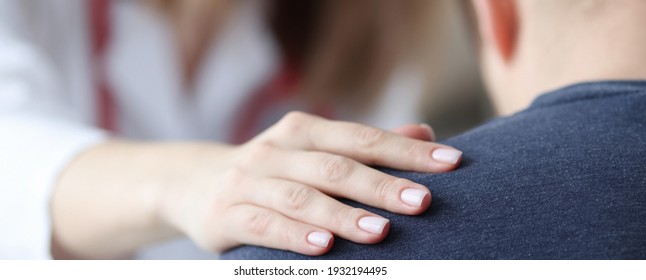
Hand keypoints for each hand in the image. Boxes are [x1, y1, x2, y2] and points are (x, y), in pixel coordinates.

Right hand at [161, 112, 461, 254]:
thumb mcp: (314, 151)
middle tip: (422, 202)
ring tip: (379, 231)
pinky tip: (324, 247)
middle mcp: (276, 150)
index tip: (450, 163)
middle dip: (381, 185)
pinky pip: (264, 225)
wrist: (194, 184)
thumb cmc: (273, 172)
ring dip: (341, 215)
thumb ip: (366, 145)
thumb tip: (425, 133)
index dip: (407, 151)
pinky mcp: (227, 214)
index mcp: (303, 130)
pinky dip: (294, 236)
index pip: (362, 138)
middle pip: (336, 167)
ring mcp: (249, 182)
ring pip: (301, 197)